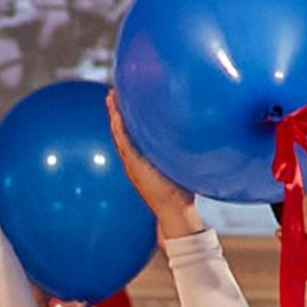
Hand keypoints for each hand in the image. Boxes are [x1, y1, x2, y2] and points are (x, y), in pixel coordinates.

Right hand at [107, 88, 198, 237]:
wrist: (173, 213)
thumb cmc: (180, 194)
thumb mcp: (179, 169)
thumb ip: (180, 155)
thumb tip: (195, 140)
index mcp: (143, 160)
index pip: (132, 135)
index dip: (127, 119)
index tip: (124, 101)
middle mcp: (134, 161)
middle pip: (122, 132)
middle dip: (117, 112)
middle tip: (112, 93)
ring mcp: (133, 164)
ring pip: (120, 136)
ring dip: (115, 117)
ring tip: (110, 99)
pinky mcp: (135, 168)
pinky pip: (125, 146)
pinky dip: (119, 131)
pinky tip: (117, 118)